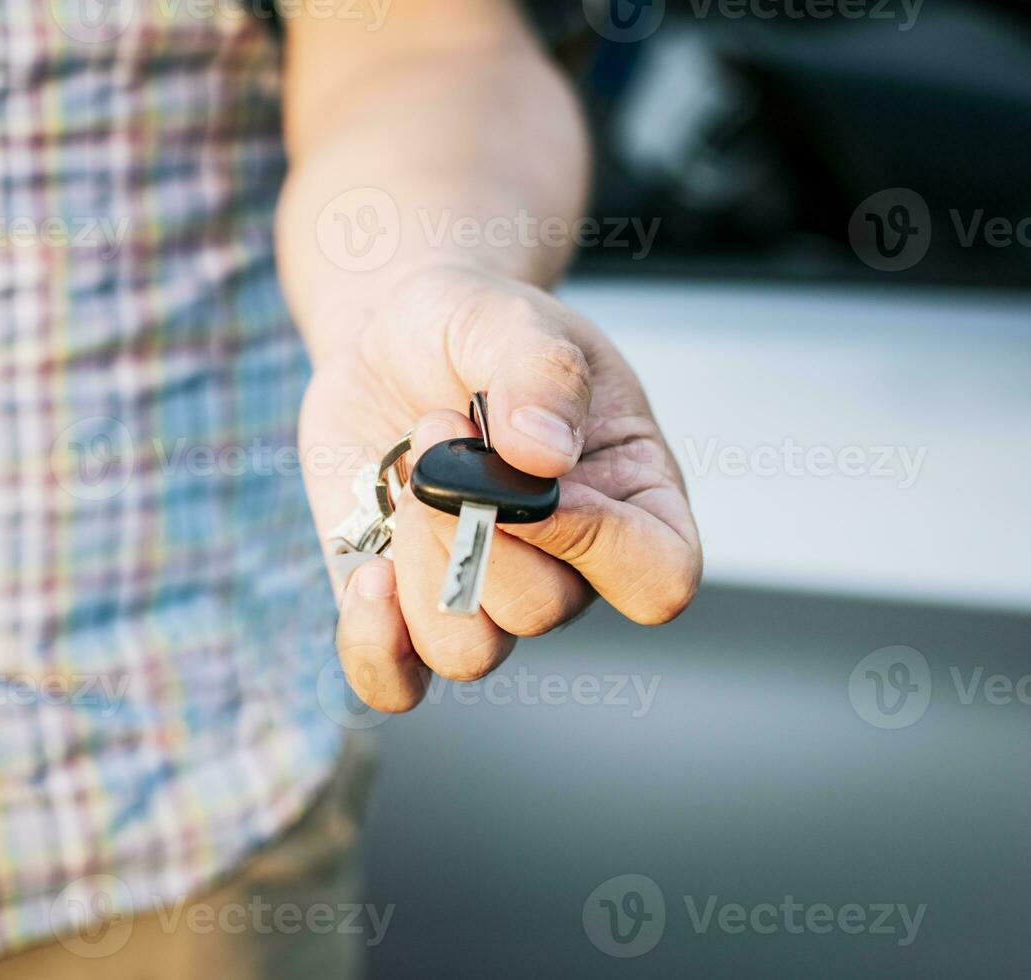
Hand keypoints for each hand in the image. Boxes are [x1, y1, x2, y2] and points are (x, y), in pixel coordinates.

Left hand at [300, 265, 700, 710]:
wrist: (391, 335)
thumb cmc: (474, 326)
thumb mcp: (513, 317)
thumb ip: (541, 370)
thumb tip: (542, 454)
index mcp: (630, 499)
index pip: (660, 579)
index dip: (600, 544)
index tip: (534, 471)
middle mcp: (565, 565)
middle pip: (544, 609)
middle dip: (476, 519)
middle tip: (443, 422)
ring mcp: (483, 594)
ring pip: (470, 651)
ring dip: (424, 563)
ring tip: (409, 472)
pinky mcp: (403, 608)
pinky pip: (396, 682)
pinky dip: (376, 645)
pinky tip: (370, 573)